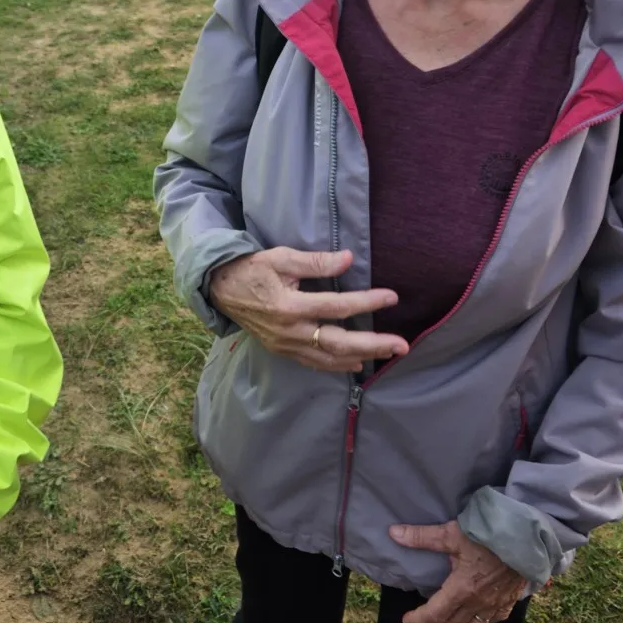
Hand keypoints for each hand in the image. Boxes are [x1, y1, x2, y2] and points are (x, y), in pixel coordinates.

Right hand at [208, 248, 408, 373]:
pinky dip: (337, 365)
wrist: (220, 289)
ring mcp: (286, 345)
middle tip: (402, 346)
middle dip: (373, 345)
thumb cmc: (252, 269)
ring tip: (388, 354)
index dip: (366, 302)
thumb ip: (316, 262)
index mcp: (290, 306)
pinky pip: (314, 363)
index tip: (391, 297)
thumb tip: (348, 259)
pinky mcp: (283, 350)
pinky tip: (356, 364)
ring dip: (361, 357)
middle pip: (339, 343)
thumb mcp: (281, 258)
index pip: (337, 306)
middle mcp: (290, 331)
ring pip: (329, 358)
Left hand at [389, 520, 526, 622]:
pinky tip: (477, 614)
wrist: (526, 540)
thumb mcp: (451, 534)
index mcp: (461, 590)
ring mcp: (496, 604)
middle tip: (424, 616)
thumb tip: (393, 533)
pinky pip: (492, 619)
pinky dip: (479, 621)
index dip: (418, 618)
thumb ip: (422, 537)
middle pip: (451, 622)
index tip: (407, 620)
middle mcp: (478, 603)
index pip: (434, 613)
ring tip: (447, 619)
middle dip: (435, 621)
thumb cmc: (488, 536)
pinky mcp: (509, 601)